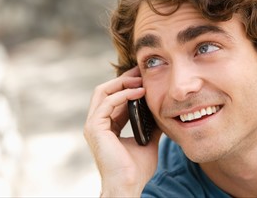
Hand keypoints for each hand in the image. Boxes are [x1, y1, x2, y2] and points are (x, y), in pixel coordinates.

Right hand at [84, 67, 161, 196]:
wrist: (128, 186)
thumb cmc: (136, 169)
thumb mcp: (147, 141)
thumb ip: (151, 125)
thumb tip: (162, 112)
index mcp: (107, 125)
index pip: (114, 98)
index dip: (127, 85)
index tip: (143, 77)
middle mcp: (97, 122)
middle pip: (105, 90)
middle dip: (123, 79)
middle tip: (140, 71)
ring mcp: (94, 124)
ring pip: (103, 92)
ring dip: (122, 83)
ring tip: (140, 80)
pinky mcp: (95, 127)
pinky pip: (108, 103)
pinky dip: (123, 94)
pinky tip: (139, 92)